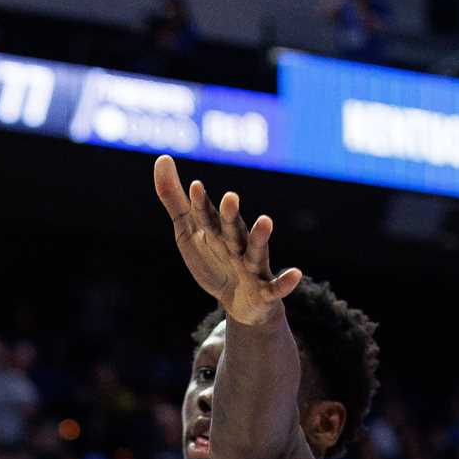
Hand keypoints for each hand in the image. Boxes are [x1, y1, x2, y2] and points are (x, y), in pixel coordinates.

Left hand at [154, 156, 301, 327]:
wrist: (239, 301)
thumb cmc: (213, 259)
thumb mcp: (189, 231)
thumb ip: (175, 199)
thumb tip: (162, 158)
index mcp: (218, 232)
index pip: (206, 217)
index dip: (200, 205)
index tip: (195, 187)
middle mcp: (237, 245)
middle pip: (232, 229)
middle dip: (230, 216)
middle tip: (229, 198)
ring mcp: (252, 267)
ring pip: (255, 251)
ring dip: (260, 237)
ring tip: (265, 220)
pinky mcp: (264, 290)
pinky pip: (275, 287)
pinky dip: (285, 282)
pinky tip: (296, 274)